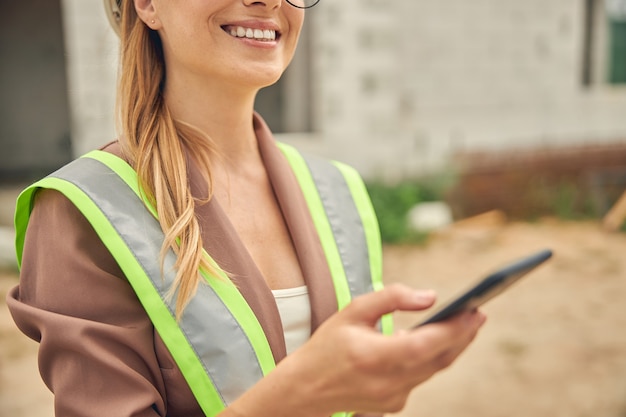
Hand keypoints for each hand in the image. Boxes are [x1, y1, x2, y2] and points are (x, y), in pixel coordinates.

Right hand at [228, 284, 485, 416]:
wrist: (305, 389)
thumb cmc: (328, 345)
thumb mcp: (353, 310)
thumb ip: (391, 298)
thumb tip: (430, 297)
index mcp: (375, 357)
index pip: (426, 344)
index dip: (455, 329)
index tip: (476, 310)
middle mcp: (389, 382)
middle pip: (439, 359)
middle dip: (462, 335)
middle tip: (478, 313)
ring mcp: (393, 397)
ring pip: (433, 370)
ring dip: (451, 347)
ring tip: (465, 324)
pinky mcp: (394, 404)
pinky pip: (420, 378)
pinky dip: (430, 359)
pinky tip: (435, 343)